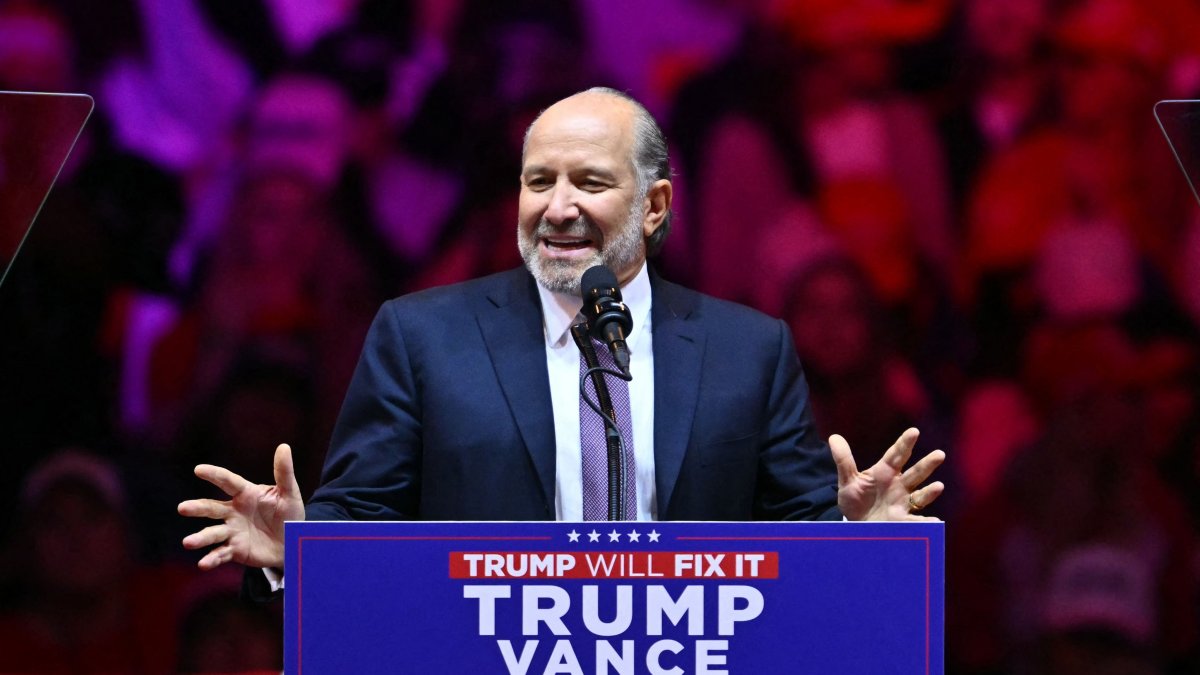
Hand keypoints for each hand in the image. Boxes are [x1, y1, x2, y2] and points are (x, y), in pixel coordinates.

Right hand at [178, 443, 304, 569]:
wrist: (292, 542)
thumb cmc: (289, 514)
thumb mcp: (289, 493)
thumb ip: (284, 472)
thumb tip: (284, 446)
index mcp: (246, 494)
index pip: (228, 482)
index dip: (214, 475)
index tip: (198, 469)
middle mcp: (234, 512)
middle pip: (212, 508)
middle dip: (197, 508)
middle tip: (182, 508)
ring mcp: (232, 531)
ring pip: (213, 533)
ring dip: (200, 538)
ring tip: (188, 542)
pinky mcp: (235, 550)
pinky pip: (221, 554)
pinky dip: (211, 559)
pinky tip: (203, 564)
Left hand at [831, 428, 944, 520]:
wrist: (856, 524)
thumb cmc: (855, 499)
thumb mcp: (848, 480)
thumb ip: (844, 460)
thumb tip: (834, 437)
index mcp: (885, 472)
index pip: (896, 455)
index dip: (904, 444)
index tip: (914, 431)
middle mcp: (899, 485)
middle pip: (915, 473)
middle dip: (927, 465)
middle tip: (939, 454)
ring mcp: (903, 503)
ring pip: (920, 495)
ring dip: (930, 492)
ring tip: (939, 486)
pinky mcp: (903, 521)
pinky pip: (916, 521)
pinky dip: (925, 523)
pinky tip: (933, 523)